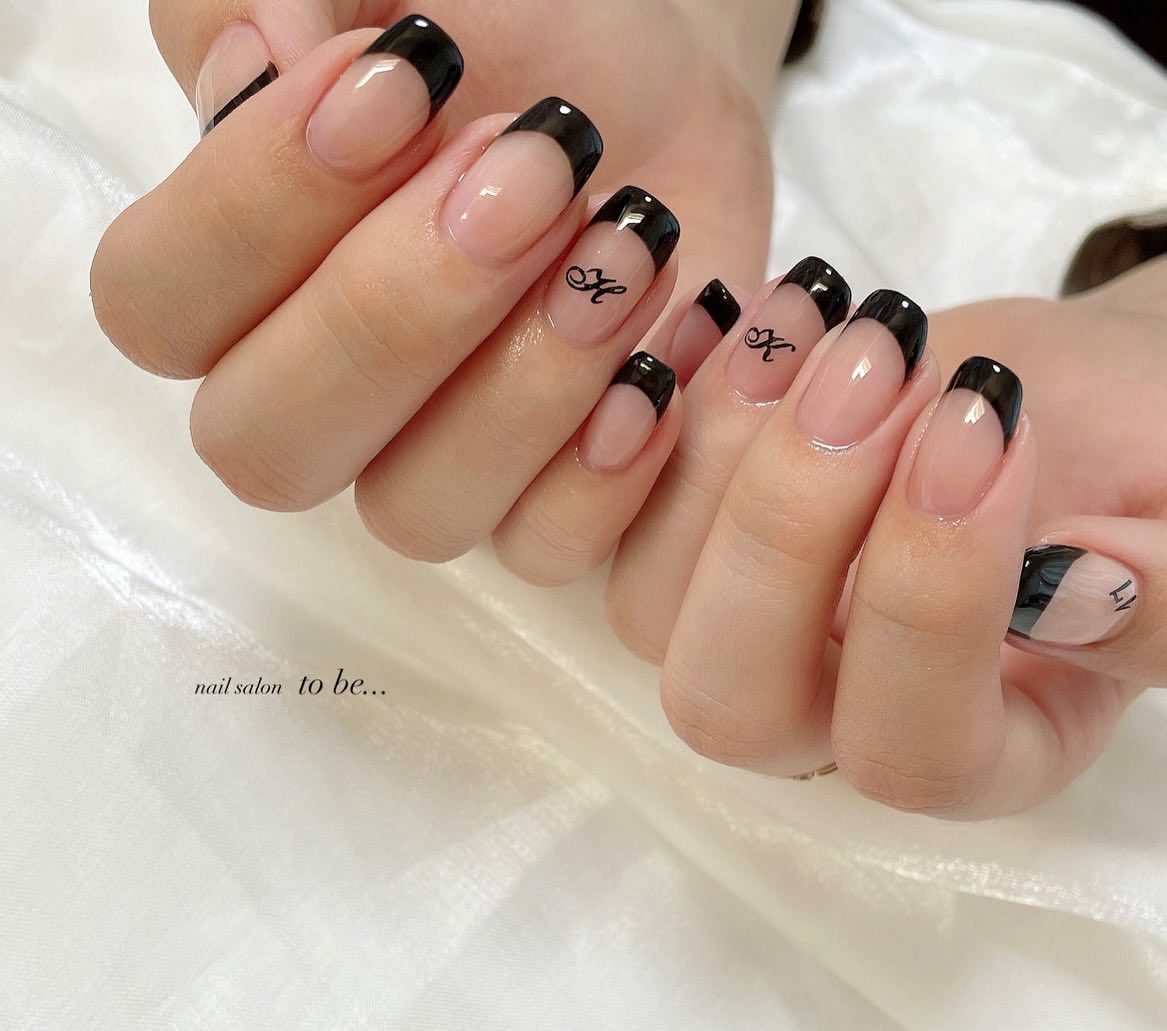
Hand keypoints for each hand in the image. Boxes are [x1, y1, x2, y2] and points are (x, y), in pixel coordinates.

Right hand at [91, 2, 788, 581]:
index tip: (397, 82)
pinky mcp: (548, 502)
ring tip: (630, 239)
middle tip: (531, 173)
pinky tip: (667, 351)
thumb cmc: (511, 32)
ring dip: (526, 377)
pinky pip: (545, 549)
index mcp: (229, 282)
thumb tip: (255, 65)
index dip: (256, 210)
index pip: (158, 306)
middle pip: (272, 444)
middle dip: (400, 308)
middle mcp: (314, 400)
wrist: (646, 90)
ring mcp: (431, 468)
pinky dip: (613, 464)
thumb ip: (274, 0)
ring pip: (414, 513)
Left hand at [605, 256, 1166, 816]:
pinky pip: (613, 504)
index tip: (985, 422)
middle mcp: (828, 715)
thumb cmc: (1134, 462)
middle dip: (791, 526)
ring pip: (648, 606)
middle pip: (735, 702)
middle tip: (880, 365)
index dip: (929, 600)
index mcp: (972, 752)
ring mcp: (736, 627)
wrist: (1033, 393)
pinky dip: (667, 400)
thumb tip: (1075, 590)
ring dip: (721, 448)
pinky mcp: (680, 537)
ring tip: (817, 314)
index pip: (910, 747)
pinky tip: (738, 308)